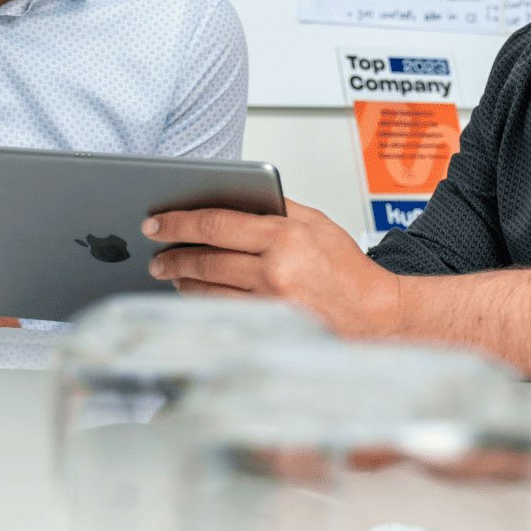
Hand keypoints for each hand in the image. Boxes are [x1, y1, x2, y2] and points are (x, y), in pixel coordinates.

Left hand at [142, 199, 400, 336]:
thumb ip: (275, 209)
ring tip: (171, 273)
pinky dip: (204, 302)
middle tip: (156, 253)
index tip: (156, 223)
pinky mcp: (267, 329)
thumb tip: (231, 201)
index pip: (215, 225)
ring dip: (182, 281)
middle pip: (204, 261)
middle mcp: (274, 272)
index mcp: (284, 237)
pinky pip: (222, 312)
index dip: (178, 223)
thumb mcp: (317, 224)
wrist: (375, 317)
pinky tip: (195, 294)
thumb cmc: (348, 272)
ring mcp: (269, 305)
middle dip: (173, 256)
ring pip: (207, 291)